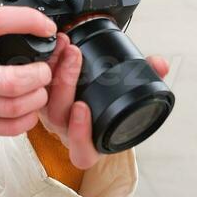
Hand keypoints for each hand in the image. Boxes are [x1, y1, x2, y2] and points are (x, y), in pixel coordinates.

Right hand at [0, 0, 56, 135]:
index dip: (27, 21)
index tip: (45, 25)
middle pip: (10, 80)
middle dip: (39, 74)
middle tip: (46, 66)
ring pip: (12, 107)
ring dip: (37, 97)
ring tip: (41, 86)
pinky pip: (5, 128)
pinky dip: (26, 120)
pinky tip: (30, 108)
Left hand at [37, 33, 170, 169]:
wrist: (91, 98)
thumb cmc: (110, 107)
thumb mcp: (132, 97)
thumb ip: (148, 80)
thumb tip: (160, 64)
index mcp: (90, 144)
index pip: (82, 150)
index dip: (80, 133)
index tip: (83, 107)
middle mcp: (68, 132)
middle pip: (58, 116)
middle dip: (66, 83)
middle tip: (75, 56)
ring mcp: (51, 116)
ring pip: (44, 100)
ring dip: (54, 69)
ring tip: (66, 46)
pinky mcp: (40, 98)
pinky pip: (36, 85)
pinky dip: (46, 64)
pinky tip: (55, 46)